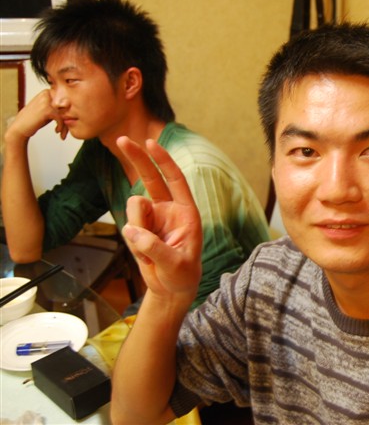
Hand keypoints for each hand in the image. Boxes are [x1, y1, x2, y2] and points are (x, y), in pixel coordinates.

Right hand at [7, 90, 67, 141]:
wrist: (20, 127)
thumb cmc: (35, 120)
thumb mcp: (48, 110)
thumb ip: (58, 107)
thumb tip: (75, 108)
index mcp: (47, 92)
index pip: (65, 100)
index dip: (69, 113)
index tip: (68, 122)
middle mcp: (47, 94)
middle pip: (66, 107)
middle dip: (68, 119)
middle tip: (66, 129)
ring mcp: (47, 101)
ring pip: (65, 113)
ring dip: (65, 125)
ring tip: (62, 133)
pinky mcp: (47, 110)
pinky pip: (61, 119)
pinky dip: (61, 127)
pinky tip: (57, 131)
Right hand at [117, 137, 201, 300]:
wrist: (171, 289)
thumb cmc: (182, 275)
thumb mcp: (174, 263)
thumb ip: (154, 246)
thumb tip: (131, 230)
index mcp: (186, 212)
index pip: (175, 180)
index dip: (164, 161)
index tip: (151, 142)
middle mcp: (168, 210)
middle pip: (150, 179)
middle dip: (137, 158)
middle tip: (122, 139)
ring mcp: (151, 218)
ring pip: (133, 209)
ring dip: (138, 231)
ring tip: (150, 254)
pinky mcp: (138, 228)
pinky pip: (127, 226)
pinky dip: (133, 243)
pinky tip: (145, 257)